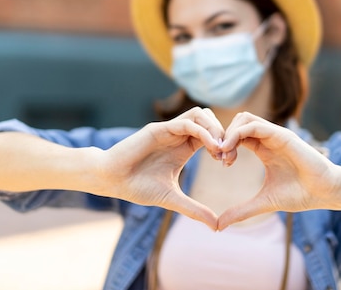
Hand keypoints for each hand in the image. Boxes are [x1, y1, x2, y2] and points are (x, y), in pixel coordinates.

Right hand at [98, 107, 223, 229]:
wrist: (112, 180)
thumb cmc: (137, 187)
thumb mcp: (172, 199)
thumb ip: (194, 209)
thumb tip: (216, 226)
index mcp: (184, 147)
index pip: (211, 134)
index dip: (224, 145)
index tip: (228, 163)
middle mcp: (178, 135)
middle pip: (210, 119)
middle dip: (223, 134)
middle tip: (227, 156)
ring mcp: (168, 130)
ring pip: (200, 114)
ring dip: (214, 128)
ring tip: (219, 150)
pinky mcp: (158, 129)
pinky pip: (187, 123)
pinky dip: (203, 132)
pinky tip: (210, 148)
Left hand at [217, 112, 340, 229]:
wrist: (326, 192)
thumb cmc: (301, 195)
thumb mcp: (264, 202)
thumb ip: (241, 211)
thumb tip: (219, 226)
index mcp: (264, 149)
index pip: (238, 135)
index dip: (224, 145)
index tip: (220, 162)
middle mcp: (269, 138)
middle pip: (238, 122)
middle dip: (223, 136)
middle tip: (220, 157)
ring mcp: (276, 135)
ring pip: (244, 118)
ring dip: (229, 132)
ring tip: (224, 153)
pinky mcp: (282, 135)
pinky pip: (254, 125)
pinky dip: (237, 133)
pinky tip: (230, 150)